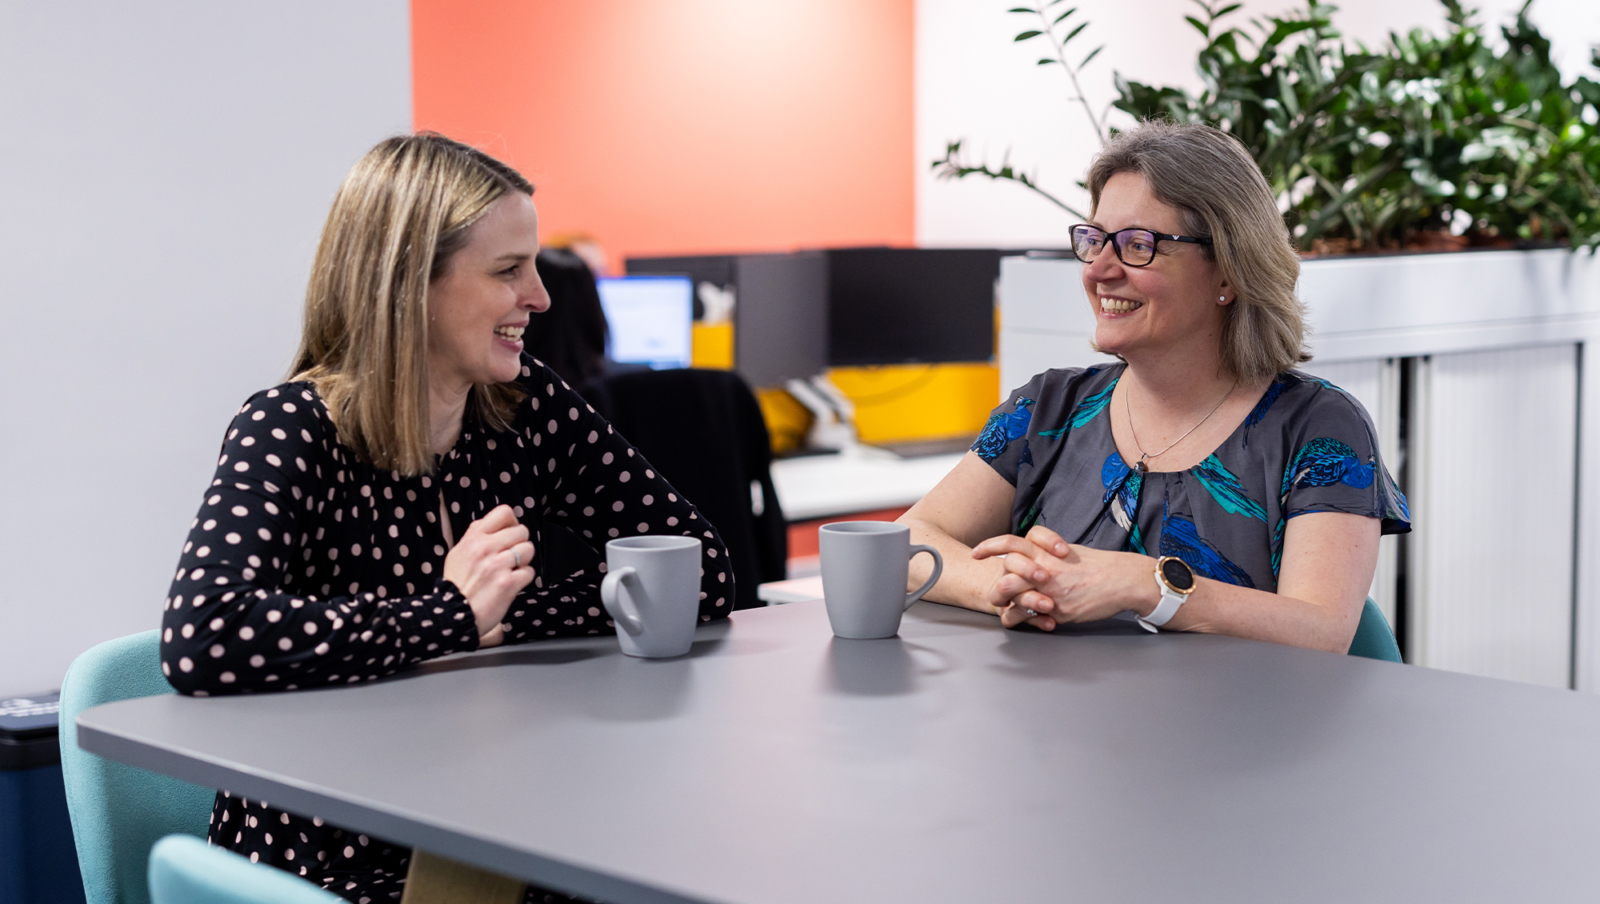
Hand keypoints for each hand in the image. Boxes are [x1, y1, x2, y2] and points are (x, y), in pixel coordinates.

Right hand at [442, 504, 534, 646]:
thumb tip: (493, 525)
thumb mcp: (458, 553)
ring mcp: (498, 565)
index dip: (512, 523)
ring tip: (510, 570)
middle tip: (510, 557)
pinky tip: (511, 583)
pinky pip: (529, 572)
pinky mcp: (508, 583)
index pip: (504, 512)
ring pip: (528, 549)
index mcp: (474, 538)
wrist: (452, 615)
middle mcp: (485, 548)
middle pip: (522, 531)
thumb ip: (475, 536)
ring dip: (523, 561)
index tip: (510, 533)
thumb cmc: (456, 586)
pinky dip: (523, 579)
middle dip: (519, 544)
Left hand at [972, 526, 1154, 628]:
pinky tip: (1017, 619)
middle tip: (994, 592)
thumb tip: (1026, 557)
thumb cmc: (1098, 566)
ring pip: (1014, 594)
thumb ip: (1045, 554)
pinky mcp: (1058, 610)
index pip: (1011, 543)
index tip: (977, 553)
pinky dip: (1019, 618)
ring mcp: (1050, 591)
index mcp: (1047, 553)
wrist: (1124, 581)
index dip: (990, 546)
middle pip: (1007, 571)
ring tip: (1004, 607)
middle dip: (997, 583)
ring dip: (1005, 602)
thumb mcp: (1069, 552)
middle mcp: (1045, 569)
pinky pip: (1029, 616)